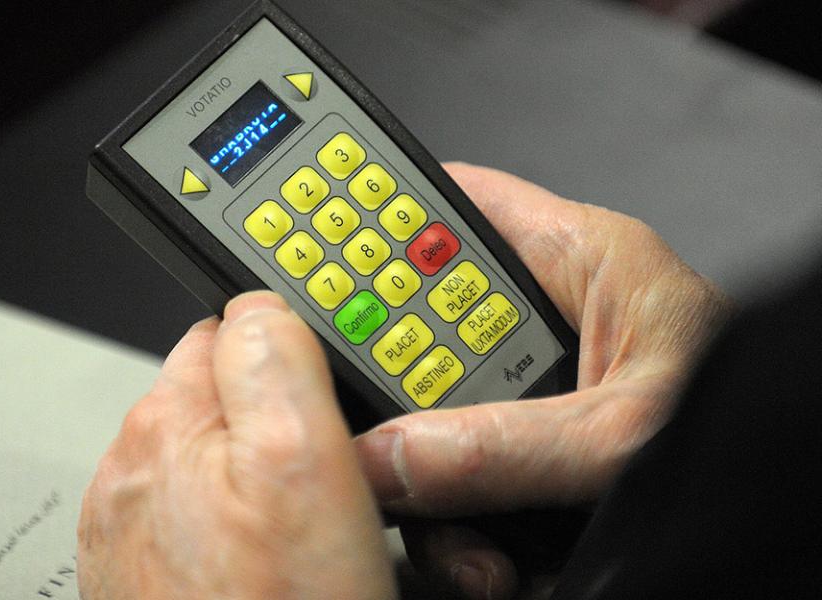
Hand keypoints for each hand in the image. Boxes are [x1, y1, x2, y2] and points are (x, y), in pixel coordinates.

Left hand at [77, 293, 395, 599]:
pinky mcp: (141, 577)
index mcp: (164, 423)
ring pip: (209, 467)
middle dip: (272, 424)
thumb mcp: (303, 466)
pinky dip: (231, 531)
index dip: (292, 357)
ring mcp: (131, 530)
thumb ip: (277, 361)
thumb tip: (258, 305)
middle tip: (326, 486)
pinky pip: (198, 524)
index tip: (328, 407)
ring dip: (250, 481)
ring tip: (299, 533)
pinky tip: (264, 562)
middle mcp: (130, 472)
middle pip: (220, 402)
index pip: (229, 333)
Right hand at [355, 162, 732, 598]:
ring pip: (429, 414)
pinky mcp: (529, 456)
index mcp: (580, 262)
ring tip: (462, 532)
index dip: (376, 225)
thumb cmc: (742, 420)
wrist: (779, 500)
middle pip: (421, 324)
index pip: (453, 208)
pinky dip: (456, 526)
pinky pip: (458, 477)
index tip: (316, 264)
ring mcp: (533, 394)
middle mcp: (545, 323)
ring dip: (425, 477)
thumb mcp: (627, 429)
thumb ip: (513, 439)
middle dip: (394, 385)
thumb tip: (398, 452)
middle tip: (382, 431)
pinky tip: (485, 555)